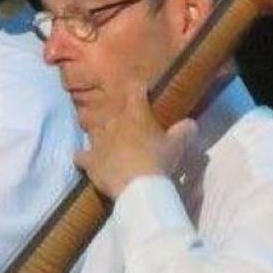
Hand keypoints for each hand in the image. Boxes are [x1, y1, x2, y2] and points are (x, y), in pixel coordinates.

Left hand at [74, 77, 196, 198]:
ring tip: (107, 141)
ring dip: (100, 134)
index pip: (135, 90)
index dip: (138, 88)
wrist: (137, 185)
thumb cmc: (158, 160)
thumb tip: (191, 123)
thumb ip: (183, 131)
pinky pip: (81, 156)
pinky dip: (83, 158)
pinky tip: (86, 161)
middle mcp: (113, 122)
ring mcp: (98, 140)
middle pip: (111, 110)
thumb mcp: (177, 146)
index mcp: (135, 114)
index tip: (141, 89)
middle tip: (127, 124)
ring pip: (94, 130)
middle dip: (118, 115)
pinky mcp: (89, 160)